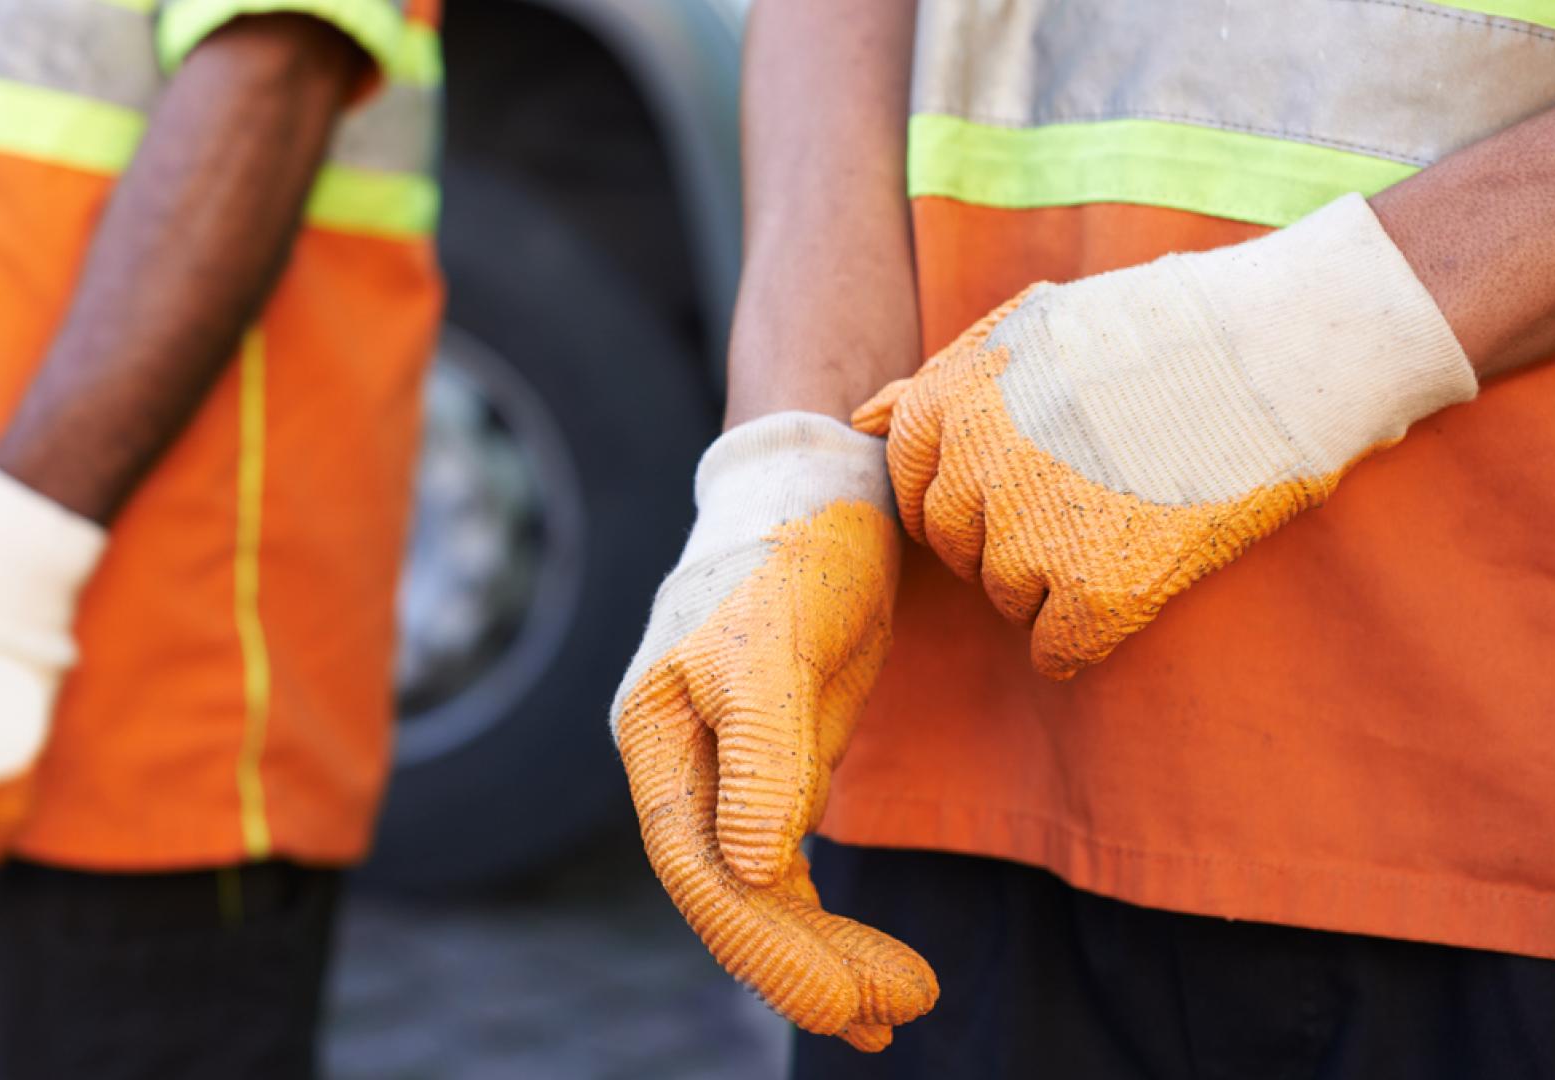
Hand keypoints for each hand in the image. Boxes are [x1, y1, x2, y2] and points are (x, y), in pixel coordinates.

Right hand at [612, 413, 936, 1050]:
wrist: (822, 487)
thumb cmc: (791, 548)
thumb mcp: (778, 640)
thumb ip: (765, 754)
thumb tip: (756, 871)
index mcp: (656, 735)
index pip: (699, 867)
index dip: (766, 943)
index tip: (847, 998)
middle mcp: (680, 765)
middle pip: (730, 894)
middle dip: (804, 962)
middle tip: (892, 1016)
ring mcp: (725, 771)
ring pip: (761, 891)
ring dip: (821, 955)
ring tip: (898, 1010)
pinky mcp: (775, 768)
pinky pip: (788, 868)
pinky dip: (824, 919)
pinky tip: (870, 970)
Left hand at [855, 194, 1477, 677]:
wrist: (1288, 348)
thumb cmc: (1169, 328)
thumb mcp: (1034, 324)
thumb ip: (942, 378)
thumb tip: (861, 418)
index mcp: (950, 402)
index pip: (913, 485)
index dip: (970, 492)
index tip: (1025, 482)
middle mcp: (975, 469)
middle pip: (957, 547)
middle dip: (1005, 538)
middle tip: (1085, 506)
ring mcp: (1032, 535)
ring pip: (1006, 598)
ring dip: (1052, 583)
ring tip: (1126, 526)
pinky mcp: (1099, 593)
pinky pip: (1057, 651)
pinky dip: (1086, 637)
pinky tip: (1135, 587)